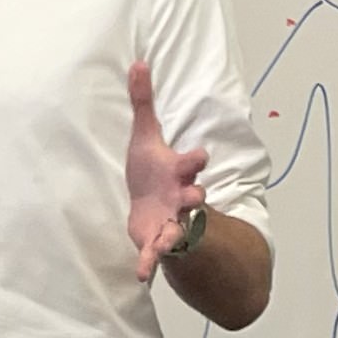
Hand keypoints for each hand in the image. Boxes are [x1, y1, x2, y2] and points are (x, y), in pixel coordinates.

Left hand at [124, 58, 208, 282]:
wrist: (150, 207)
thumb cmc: (151, 169)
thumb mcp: (145, 135)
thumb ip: (143, 102)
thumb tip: (138, 62)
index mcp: (178, 171)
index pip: (193, 163)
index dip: (196, 160)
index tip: (199, 157)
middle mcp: (180, 197)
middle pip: (194, 198)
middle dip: (196, 198)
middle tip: (197, 198)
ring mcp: (171, 222)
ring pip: (178, 229)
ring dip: (174, 235)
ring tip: (168, 243)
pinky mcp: (156, 241)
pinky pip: (155, 255)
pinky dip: (150, 264)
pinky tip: (142, 275)